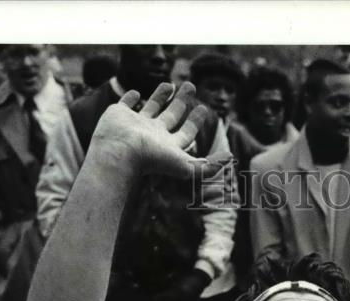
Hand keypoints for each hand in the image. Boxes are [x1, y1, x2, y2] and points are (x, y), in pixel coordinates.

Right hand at [91, 82, 229, 180]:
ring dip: (161, 96)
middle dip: (182, 102)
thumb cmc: (152, 160)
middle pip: (171, 116)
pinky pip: (126, 103)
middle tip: (191, 86)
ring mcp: (135, 125)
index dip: (196, 122)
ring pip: (151, 108)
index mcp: (168, 146)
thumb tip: (230, 158)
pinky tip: (136, 92)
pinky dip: (131, 97)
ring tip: (171, 84)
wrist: (120, 151)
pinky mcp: (119, 115)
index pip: (186, 133)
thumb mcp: (188, 166)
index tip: (204, 109)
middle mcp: (152, 136)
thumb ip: (210, 166)